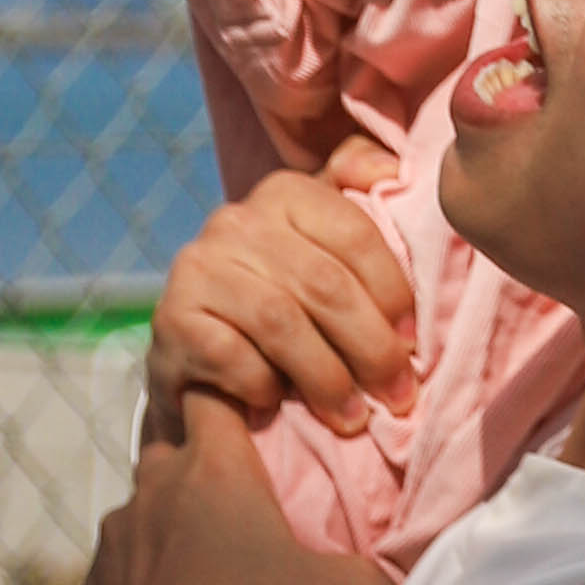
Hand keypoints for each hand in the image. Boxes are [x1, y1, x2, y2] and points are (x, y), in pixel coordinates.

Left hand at [82, 391, 396, 584]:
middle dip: (196, 473)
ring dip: (164, 533)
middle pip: (171, 452)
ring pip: (140, 513)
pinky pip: (118, 571)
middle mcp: (156, 487)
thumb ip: (374, 577)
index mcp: (215, 468)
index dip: (228, 401)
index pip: (211, 396)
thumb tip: (389, 578)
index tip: (250, 422)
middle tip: (233, 516)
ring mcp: (118, 536)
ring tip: (200, 577)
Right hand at [145, 150, 415, 447]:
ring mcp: (197, 266)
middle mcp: (234, 219)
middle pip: (323, 283)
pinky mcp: (172, 319)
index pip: (354, 233)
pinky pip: (231, 355)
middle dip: (371, 347)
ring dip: (327, 378)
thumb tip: (390, 167)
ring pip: (280, 320)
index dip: (393, 292)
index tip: (413, 343)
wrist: (201, 365)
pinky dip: (263, 384)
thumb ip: (356, 197)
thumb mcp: (322, 246)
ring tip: (353, 417)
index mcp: (283, 193)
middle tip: (397, 395)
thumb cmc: (283, 303)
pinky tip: (278, 402)